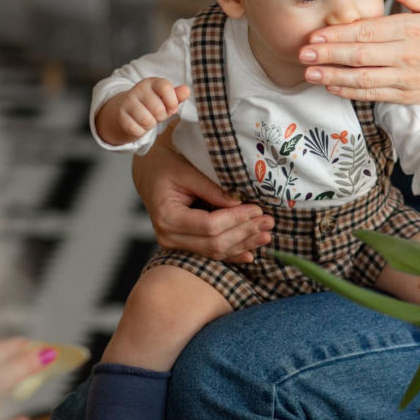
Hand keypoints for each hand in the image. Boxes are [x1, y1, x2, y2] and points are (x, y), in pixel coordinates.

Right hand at [116, 78, 189, 140]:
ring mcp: (127, 101)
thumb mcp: (167, 99)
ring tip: (148, 119)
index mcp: (153, 82)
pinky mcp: (120, 115)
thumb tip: (186, 90)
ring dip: (150, 125)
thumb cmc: (153, 105)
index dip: (172, 101)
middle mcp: (138, 89)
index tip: (172, 107)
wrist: (129, 111)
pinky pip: (136, 129)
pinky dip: (140, 131)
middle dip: (161, 116)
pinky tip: (138, 124)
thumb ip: (177, 96)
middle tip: (157, 114)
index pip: (165, 87)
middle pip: (158, 109)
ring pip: (147, 121)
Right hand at [133, 127, 273, 262]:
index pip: (209, 225)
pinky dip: (232, 253)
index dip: (236, 219)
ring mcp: (175, 243)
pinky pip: (210, 253)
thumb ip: (212, 188)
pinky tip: (250, 253)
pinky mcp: (183, 245)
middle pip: (214, 243)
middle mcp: (168, 236)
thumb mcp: (188, 171)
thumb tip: (239, 202)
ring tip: (266, 235)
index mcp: (167, 216)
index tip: (258, 209)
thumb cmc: (167, 166)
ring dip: (243, 245)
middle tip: (269, 222)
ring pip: (214, 252)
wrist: (150, 173)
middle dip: (244, 233)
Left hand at [299, 0, 419, 112]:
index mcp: (411, 29)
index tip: (316, 35)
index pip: (368, 32)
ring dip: (333, 77)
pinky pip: (373, 95)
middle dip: (328, 55)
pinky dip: (350, 92)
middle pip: (360, 56)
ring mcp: (405, 78)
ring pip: (363, 79)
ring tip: (309, 73)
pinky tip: (332, 86)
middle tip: (303, 53)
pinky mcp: (405, 95)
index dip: (339, 35)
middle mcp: (406, 55)